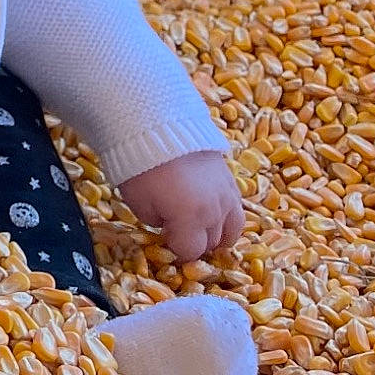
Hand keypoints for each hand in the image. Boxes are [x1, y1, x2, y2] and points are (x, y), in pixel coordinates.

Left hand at [119, 151, 243, 262]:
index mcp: (191, 217)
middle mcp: (214, 210)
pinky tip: (212, 214)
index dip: (177, 250)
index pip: (191, 250)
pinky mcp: (231, 179)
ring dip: (215, 234)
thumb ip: (157, 222)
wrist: (158, 123)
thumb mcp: (138, 201)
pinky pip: (237, 210)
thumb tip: (168, 226)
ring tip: (198, 229)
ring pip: (231, 230)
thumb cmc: (140, 165)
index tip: (167, 243)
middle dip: (194, 242)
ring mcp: (226, 194)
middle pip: (210, 242)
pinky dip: (226, 217)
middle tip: (178, 232)